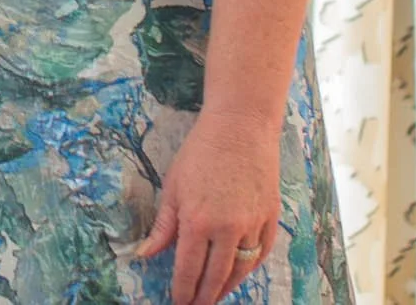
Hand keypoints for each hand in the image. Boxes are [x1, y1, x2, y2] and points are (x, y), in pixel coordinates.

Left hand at [137, 111, 280, 303]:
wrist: (240, 128)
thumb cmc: (200, 152)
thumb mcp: (173, 187)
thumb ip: (163, 226)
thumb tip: (145, 255)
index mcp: (197, 221)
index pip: (188, 269)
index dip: (182, 290)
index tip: (178, 302)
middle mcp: (227, 229)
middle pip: (216, 276)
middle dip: (204, 297)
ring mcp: (252, 225)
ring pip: (241, 270)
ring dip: (227, 288)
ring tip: (215, 297)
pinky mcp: (270, 219)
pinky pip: (261, 254)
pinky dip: (249, 268)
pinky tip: (239, 274)